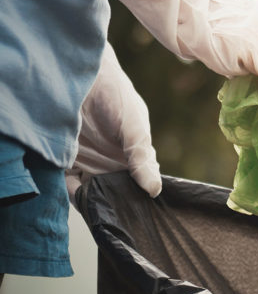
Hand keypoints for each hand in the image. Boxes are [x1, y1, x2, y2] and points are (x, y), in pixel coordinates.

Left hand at [67, 43, 160, 203]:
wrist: (79, 77)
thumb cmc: (116, 97)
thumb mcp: (135, 127)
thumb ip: (141, 158)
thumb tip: (155, 190)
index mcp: (134, 156)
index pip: (140, 184)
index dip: (141, 200)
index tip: (141, 214)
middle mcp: (113, 162)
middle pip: (117, 193)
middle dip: (118, 205)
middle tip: (119, 217)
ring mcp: (90, 163)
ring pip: (94, 193)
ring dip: (96, 202)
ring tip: (100, 209)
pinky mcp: (67, 162)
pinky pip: (70, 186)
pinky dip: (74, 194)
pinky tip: (80, 195)